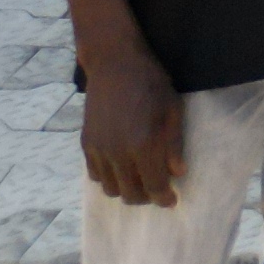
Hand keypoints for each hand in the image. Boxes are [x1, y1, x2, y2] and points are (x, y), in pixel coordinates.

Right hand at [79, 38, 185, 205]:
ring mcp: (99, 149)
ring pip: (111, 189)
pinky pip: (95, 176)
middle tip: (157, 190)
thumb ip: (174, 144)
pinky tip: (120, 169)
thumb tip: (177, 174)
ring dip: (126, 190)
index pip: (154, 186)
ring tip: (139, 180)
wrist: (115, 63)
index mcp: (144, 144)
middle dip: (147, 197)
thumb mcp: (173, 109)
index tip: (172, 200)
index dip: (164, 198)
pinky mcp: (86, 144)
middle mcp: (118, 152)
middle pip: (131, 194)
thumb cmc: (151, 83)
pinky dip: (108, 179)